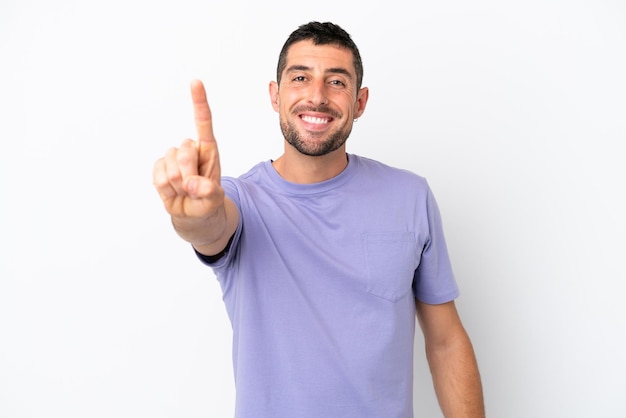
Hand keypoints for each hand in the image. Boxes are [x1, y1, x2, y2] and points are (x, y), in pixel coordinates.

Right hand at [153, 80, 223, 219]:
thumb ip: (208, 192)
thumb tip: (193, 184)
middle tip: (195, 190)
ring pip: (169, 167)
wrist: (193, 215)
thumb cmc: (207, 202)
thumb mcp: (214, 200)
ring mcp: (172, 158)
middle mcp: (190, 149)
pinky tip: (174, 192)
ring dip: (178, 185)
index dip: (199, 102)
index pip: (203, 122)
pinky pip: (158, 178)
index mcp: (208, 150)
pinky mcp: (159, 168)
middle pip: (184, 151)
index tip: (196, 82)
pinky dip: (166, 190)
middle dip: (189, 174)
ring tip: (186, 192)